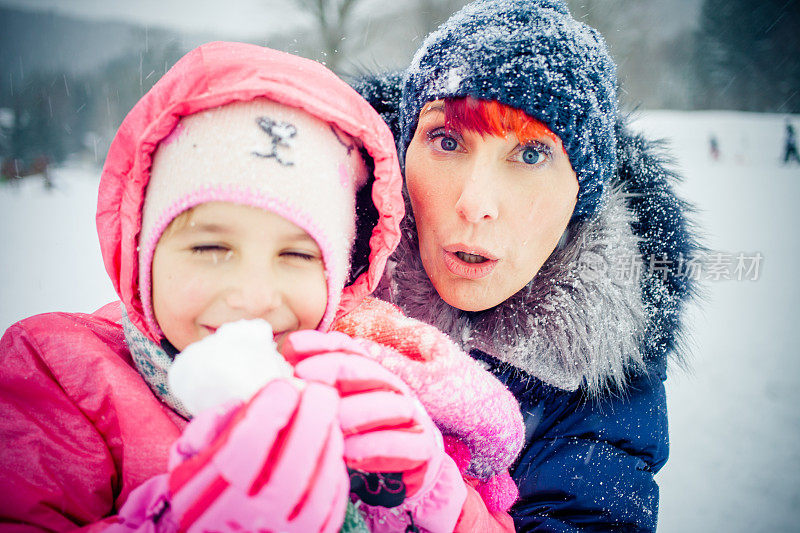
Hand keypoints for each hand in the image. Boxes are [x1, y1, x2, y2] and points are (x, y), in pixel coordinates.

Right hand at [115, 379, 348, 532]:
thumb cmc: (201, 495)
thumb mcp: (185, 463)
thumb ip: (204, 430)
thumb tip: (239, 404)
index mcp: (210, 493)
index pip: (247, 444)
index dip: (270, 409)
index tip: (283, 385)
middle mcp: (246, 517)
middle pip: (291, 463)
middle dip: (311, 418)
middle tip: (320, 391)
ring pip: (317, 486)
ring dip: (328, 442)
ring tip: (328, 416)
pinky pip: (331, 505)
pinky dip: (335, 472)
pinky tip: (331, 447)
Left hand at [283, 330, 466, 531]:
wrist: (404, 475)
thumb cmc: (357, 438)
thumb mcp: (329, 410)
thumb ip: (309, 383)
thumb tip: (282, 357)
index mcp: (368, 374)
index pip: (347, 347)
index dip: (320, 344)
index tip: (290, 347)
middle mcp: (391, 388)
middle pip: (367, 369)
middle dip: (335, 369)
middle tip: (303, 377)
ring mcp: (411, 415)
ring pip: (390, 403)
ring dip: (356, 410)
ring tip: (327, 420)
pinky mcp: (423, 447)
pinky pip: (405, 443)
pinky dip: (376, 445)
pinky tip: (348, 452)